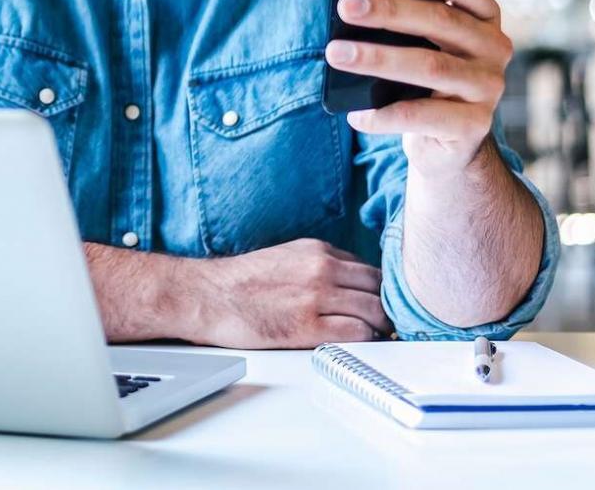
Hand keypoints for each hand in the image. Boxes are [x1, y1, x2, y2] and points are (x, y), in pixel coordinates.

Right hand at [180, 238, 388, 348]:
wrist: (209, 296)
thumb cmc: (241, 282)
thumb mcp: (286, 256)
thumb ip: (319, 264)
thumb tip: (348, 282)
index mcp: (317, 250)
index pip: (369, 268)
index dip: (378, 289)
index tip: (378, 302)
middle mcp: (321, 268)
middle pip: (379, 288)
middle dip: (385, 307)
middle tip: (384, 322)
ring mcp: (317, 296)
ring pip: (375, 311)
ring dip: (379, 326)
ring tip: (373, 335)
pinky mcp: (308, 326)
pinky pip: (358, 333)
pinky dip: (365, 340)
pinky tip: (357, 343)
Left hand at [325, 0, 512, 177]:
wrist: (446, 142)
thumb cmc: (424, 80)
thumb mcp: (423, 44)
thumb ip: (407, 23)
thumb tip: (355, 4)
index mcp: (483, 16)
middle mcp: (493, 48)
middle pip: (441, 21)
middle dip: (389, 12)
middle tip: (346, 7)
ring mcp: (488, 88)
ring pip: (430, 66)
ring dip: (377, 58)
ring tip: (336, 54)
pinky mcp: (474, 125)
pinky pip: (423, 116)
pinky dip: (383, 114)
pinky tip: (355, 114)